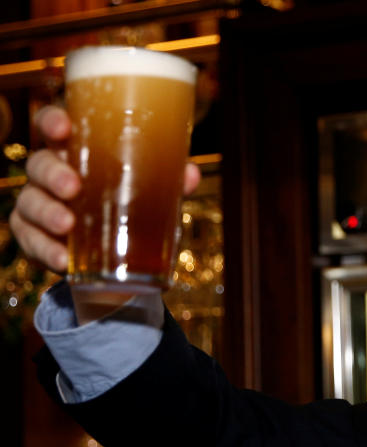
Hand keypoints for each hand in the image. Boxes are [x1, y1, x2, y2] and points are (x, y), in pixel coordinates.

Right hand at [10, 105, 201, 273]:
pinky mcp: (35, 236)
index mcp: (78, 152)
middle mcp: (52, 173)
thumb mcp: (153, 192)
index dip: (52, 121)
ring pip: (30, 201)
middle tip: (72, 187)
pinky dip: (45, 250)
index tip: (63, 128)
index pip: (54, 126)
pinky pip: (30, 240)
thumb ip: (169, 180)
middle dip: (53, 174)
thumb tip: (189, 174)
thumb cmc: (131, 205)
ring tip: (67, 225)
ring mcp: (39, 204)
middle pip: (40, 164)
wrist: (118, 257)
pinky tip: (63, 259)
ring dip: (47, 212)